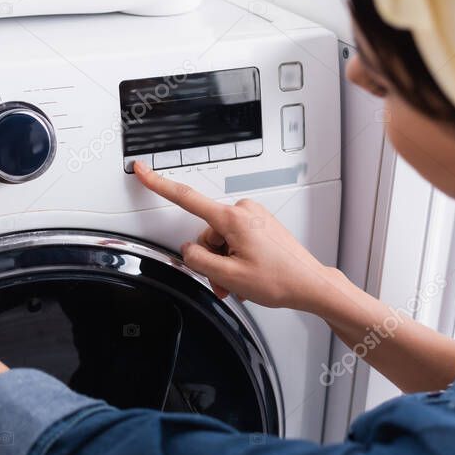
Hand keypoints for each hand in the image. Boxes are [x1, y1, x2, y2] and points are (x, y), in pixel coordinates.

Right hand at [133, 162, 338, 311]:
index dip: (159, 183)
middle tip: (225, 282)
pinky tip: (248, 273)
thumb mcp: (229, 276)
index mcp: (232, 219)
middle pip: (206, 234)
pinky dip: (236, 257)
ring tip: (240, 282)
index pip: (186, 197)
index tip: (143, 170)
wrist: (310, 284)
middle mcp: (243, 211)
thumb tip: (189, 251)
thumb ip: (199, 260)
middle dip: (211, 259)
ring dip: (224, 262)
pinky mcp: (261, 224)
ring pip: (221, 240)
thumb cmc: (281, 280)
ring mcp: (254, 216)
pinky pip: (236, 239)